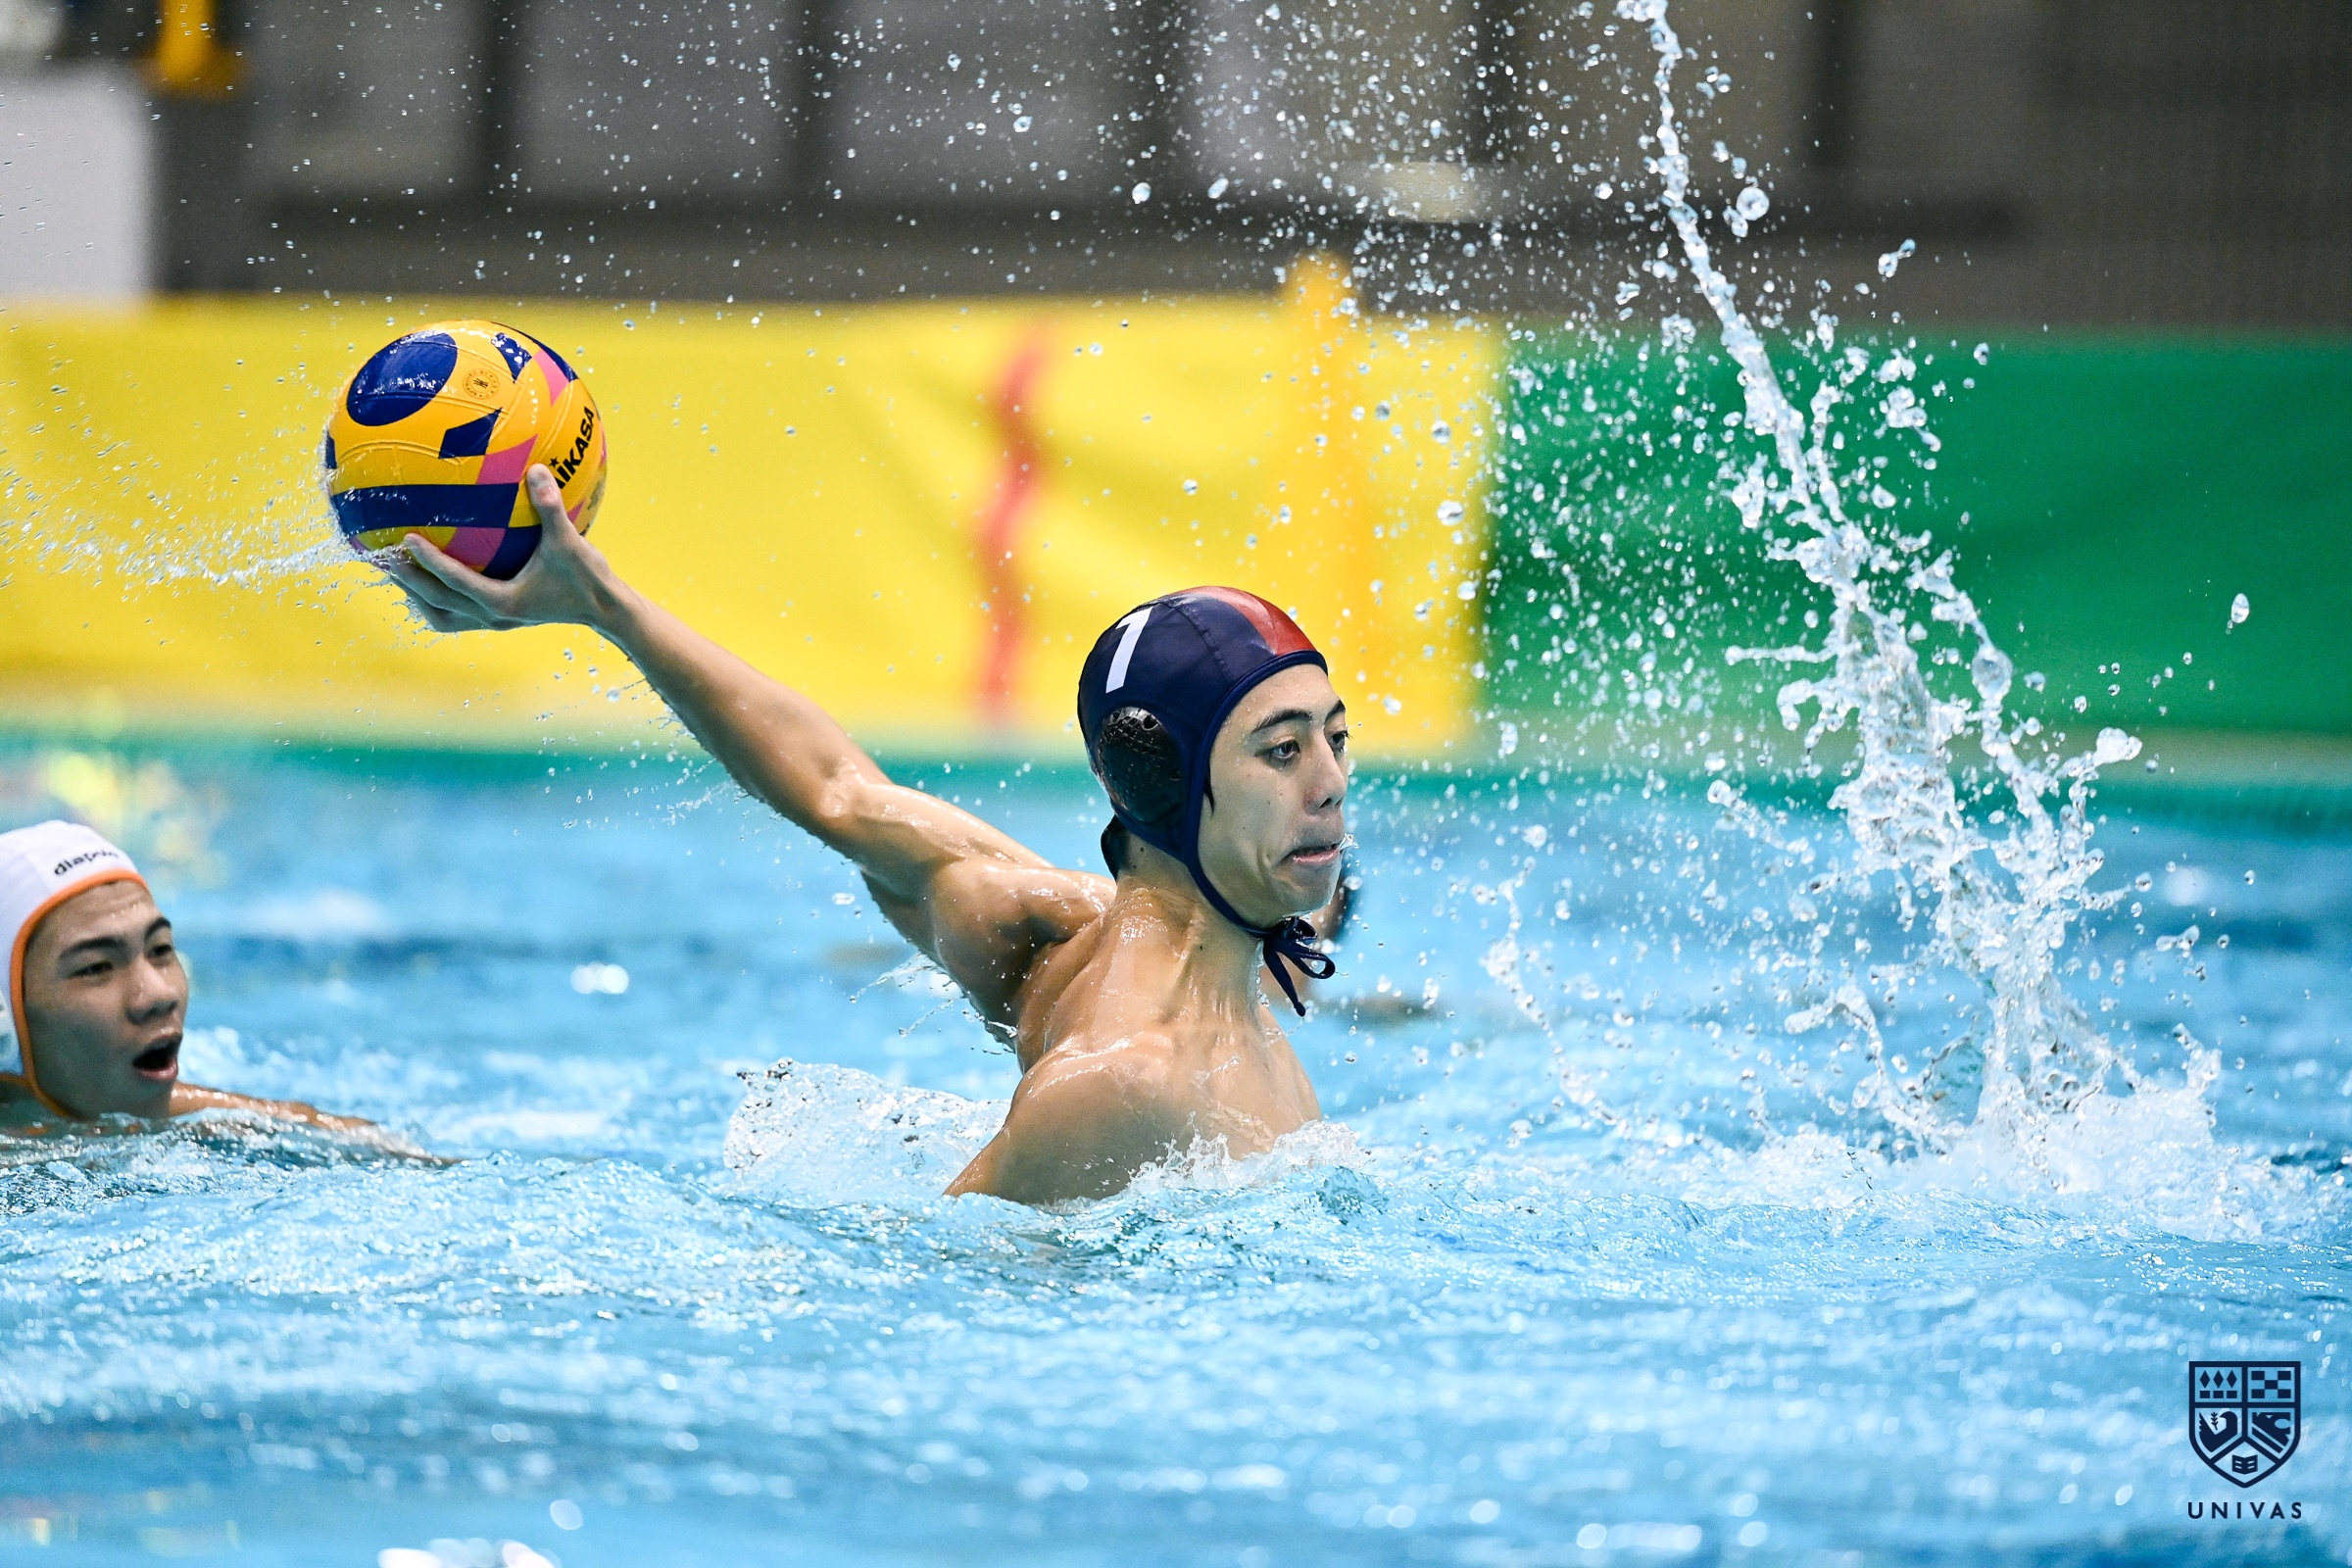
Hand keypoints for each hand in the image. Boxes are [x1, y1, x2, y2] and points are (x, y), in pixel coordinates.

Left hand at [385, 464, 623, 633]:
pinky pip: (456, 614)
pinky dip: (437, 599)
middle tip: (382, 557)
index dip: (430, 562)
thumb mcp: (569, 542)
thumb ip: (550, 507)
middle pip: (437, 604)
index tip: (407, 539)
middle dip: (408, 581)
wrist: (606, 611)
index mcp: (503, 601)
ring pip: (442, 616)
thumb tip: (535, 469)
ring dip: (416, 596)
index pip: (457, 581)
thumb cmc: (588, 579)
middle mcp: (493, 616)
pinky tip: (428, 580)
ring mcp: (495, 621)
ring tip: (394, 573)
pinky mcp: (500, 619)